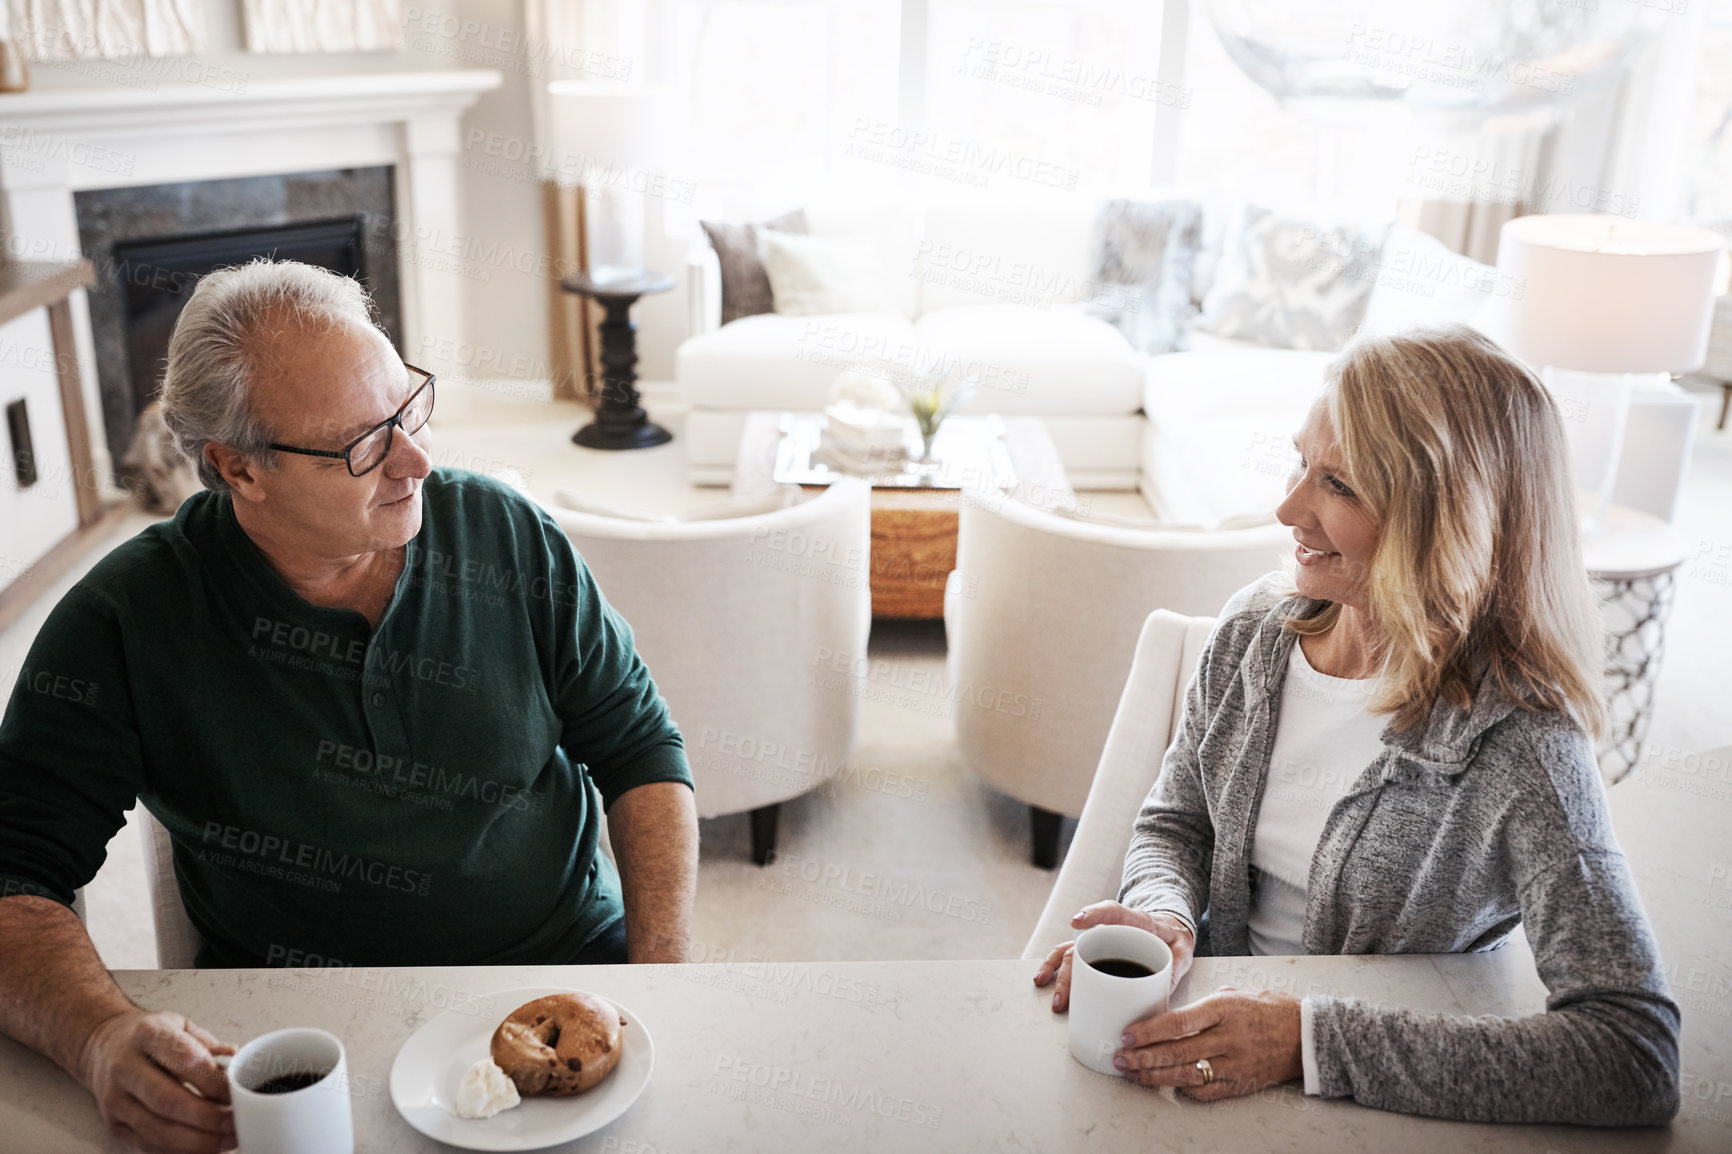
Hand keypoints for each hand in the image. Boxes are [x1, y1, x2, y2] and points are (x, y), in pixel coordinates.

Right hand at [77, 1009, 235, 1152]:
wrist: (103, 1047)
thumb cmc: (150, 1037)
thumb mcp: (178, 1024)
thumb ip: (207, 1043)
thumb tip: (235, 1057)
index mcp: (147, 1035)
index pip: (182, 1058)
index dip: (212, 1079)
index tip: (237, 1090)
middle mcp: (125, 1068)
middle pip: (168, 1100)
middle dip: (208, 1116)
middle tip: (235, 1120)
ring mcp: (115, 1099)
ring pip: (158, 1129)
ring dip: (198, 1140)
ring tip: (228, 1138)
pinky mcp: (114, 1124)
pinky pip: (149, 1144)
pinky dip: (181, 1151)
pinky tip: (206, 1147)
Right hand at [1031, 901, 1196, 1012]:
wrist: (1168, 932)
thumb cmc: (1173, 940)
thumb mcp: (1183, 951)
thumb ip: (1175, 966)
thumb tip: (1160, 989)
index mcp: (1137, 922)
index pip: (1114, 912)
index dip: (1096, 914)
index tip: (1077, 922)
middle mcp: (1110, 928)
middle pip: (1084, 945)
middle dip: (1069, 972)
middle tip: (1064, 999)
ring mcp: (1098, 939)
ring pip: (1071, 951)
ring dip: (1057, 972)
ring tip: (1052, 996)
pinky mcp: (1093, 950)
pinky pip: (1068, 955)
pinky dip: (1054, 967)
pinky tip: (1043, 980)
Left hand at [1114, 987, 1301, 1100]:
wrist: (1306, 1034)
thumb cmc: (1267, 1008)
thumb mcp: (1234, 993)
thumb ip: (1202, 1005)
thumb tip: (1168, 1016)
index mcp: (1223, 1009)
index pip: (1179, 1022)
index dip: (1150, 1031)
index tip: (1127, 1036)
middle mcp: (1228, 1037)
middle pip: (1177, 1051)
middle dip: (1144, 1058)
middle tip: (1120, 1060)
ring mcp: (1236, 1063)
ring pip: (1187, 1074)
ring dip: (1155, 1076)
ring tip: (1133, 1075)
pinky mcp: (1242, 1083)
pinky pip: (1207, 1092)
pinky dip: (1184, 1090)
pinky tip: (1166, 1086)